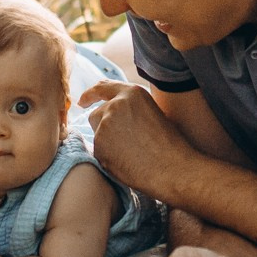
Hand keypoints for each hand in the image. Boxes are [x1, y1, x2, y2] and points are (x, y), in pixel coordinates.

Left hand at [78, 81, 197, 197]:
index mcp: (132, 93)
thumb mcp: (152, 112)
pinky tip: (127, 162)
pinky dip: (108, 157)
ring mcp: (105, 125)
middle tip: (124, 142)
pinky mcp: (100, 146)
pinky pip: (99, 151)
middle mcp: (115, 105)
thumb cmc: (169, 144)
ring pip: (97, 134)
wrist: (173, 168)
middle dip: (104, 126)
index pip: (102, 88)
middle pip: (96, 114)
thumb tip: (112, 112)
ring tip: (132, 152)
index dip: (90, 94)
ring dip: (107, 142)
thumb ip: (131, 107)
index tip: (83, 101)